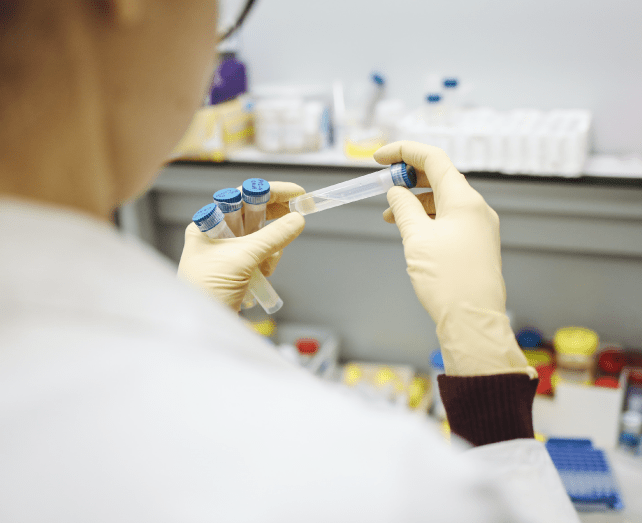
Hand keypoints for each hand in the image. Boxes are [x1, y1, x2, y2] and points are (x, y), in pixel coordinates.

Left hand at [177, 182, 305, 310]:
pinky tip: (264, 274)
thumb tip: (296, 219)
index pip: (242, 196)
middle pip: (254, 215)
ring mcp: (228, 253)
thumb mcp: (242, 258)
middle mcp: (216, 235)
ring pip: (262, 237)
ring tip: (266, 265)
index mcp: (207, 225)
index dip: (270, 192)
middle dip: (274, 219)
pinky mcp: (238, 270)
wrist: (201, 328)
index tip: (296, 193)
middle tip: (298, 215)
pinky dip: (268, 261)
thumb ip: (272, 236)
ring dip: (272, 247)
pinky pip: (262, 255)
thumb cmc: (206, 290)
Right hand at [374, 141, 534, 377]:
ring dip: (415, 200)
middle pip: (440, 178)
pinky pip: (449, 219)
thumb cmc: (448, 281)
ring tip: (390, 214)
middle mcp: (476, 209)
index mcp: (464, 200)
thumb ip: (404, 208)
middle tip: (382, 185)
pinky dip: (427, 218)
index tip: (379, 158)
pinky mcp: (476, 245)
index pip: (433, 159)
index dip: (404, 152)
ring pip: (443, 200)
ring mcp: (478, 227)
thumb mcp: (416, 238)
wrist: (473, 321)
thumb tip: (396, 193)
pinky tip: (410, 230)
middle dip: (408, 177)